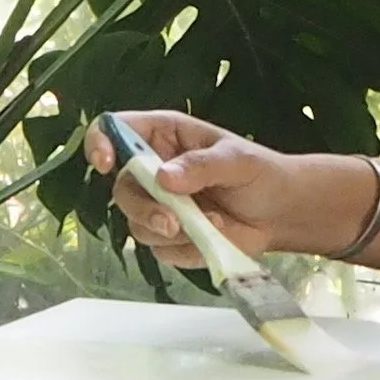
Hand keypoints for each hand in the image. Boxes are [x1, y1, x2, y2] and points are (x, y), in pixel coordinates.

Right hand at [82, 111, 330, 267]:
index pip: (115, 130)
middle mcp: (152, 170)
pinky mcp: (168, 239)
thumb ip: (202, 165)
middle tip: (173, 222)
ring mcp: (157, 206)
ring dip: (170, 232)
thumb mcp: (237, 160)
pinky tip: (214, 235)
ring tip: (211, 224)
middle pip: (121, 188)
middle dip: (142, 208)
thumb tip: (163, 177)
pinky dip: (187, 248)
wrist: (280, 213)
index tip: (104, 163)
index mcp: (163, 135)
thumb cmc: (260, 173)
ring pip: (136, 224)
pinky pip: (161, 250)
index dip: (99, 142)